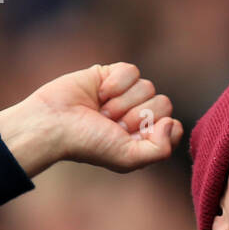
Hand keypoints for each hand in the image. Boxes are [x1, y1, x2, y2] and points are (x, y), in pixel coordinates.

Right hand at [0, 63, 183, 176]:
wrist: (54, 123)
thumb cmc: (88, 144)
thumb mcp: (128, 158)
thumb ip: (161, 150)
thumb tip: (172, 122)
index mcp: (146, 138)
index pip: (174, 126)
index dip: (158, 130)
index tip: (133, 137)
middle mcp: (139, 115)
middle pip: (164, 103)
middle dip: (136, 115)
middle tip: (111, 125)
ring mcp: (127, 94)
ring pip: (148, 86)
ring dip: (122, 102)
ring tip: (101, 112)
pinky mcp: (112, 74)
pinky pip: (132, 71)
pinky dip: (116, 83)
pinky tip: (99, 93)